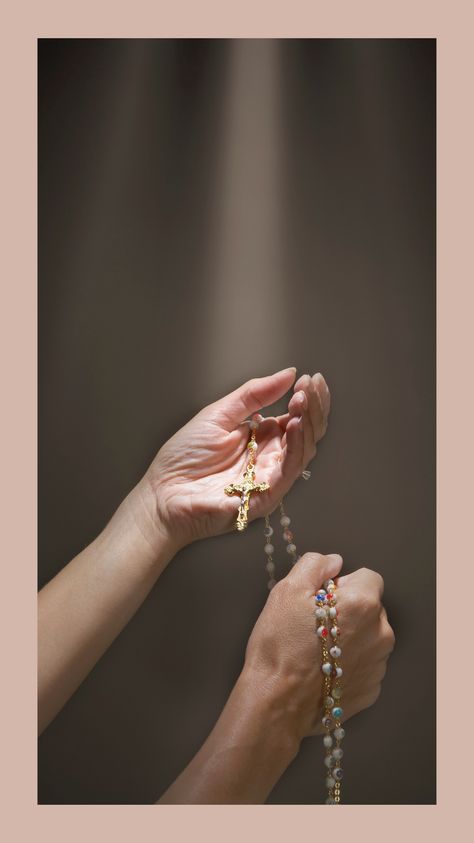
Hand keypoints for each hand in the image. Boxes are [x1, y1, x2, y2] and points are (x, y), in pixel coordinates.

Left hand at [132, 367, 329, 552]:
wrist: (162, 493)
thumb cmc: (183, 458)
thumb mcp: (219, 414)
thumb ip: (253, 395)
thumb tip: (287, 374)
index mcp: (262, 437)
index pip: (297, 416)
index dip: (306, 398)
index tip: (308, 377)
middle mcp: (271, 457)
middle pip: (306, 432)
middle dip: (313, 406)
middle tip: (310, 385)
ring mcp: (270, 477)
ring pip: (304, 450)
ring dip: (308, 422)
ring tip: (302, 400)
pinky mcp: (266, 495)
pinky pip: (289, 471)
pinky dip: (296, 446)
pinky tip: (295, 424)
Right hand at [242, 552, 394, 743]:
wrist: (277, 703)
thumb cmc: (280, 646)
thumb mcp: (288, 590)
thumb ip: (315, 565)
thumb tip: (334, 561)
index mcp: (363, 605)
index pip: (369, 577)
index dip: (343, 584)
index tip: (322, 598)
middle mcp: (380, 634)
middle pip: (370, 608)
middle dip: (348, 610)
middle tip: (315, 623)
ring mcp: (378, 665)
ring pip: (369, 637)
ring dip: (350, 638)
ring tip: (316, 649)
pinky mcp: (371, 690)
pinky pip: (364, 666)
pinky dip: (349, 664)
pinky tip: (322, 670)